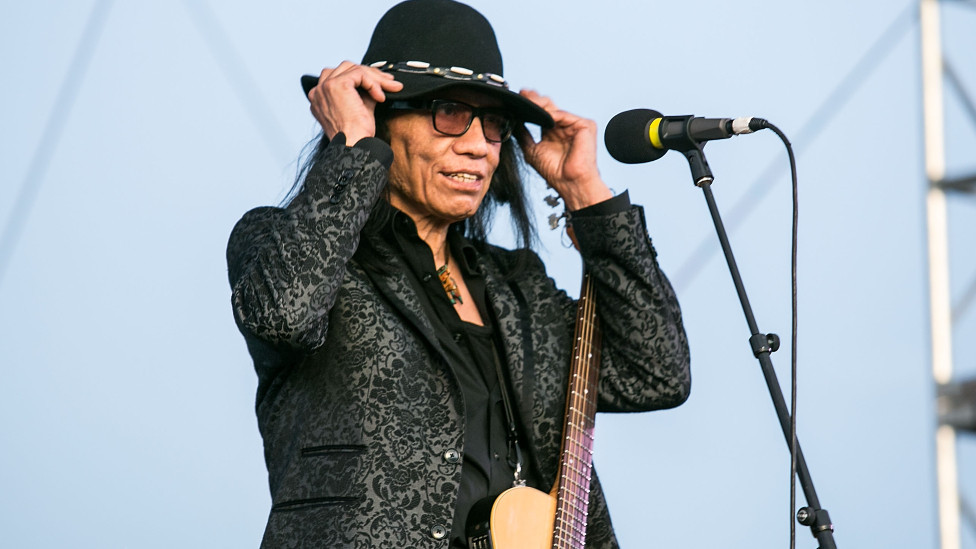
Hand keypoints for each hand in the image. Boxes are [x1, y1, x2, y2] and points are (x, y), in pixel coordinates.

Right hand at [307, 62, 402, 143]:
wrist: (354, 146)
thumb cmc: (357, 135)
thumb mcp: (359, 108)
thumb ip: (362, 92)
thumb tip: (376, 81)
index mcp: (319, 98)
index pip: (339, 76)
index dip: (361, 78)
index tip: (379, 85)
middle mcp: (319, 91)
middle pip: (346, 68)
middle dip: (369, 74)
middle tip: (389, 82)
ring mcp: (326, 86)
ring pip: (354, 69)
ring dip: (375, 77)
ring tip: (389, 88)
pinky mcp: (337, 85)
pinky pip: (359, 74)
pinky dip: (373, 83)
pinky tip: (380, 97)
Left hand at [515, 90, 611, 210]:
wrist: (570, 183)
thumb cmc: (555, 172)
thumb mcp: (532, 150)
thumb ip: (523, 135)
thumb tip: (512, 122)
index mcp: (553, 132)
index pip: (541, 114)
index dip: (530, 105)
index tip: (518, 98)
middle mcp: (564, 126)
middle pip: (548, 107)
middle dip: (534, 100)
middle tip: (522, 94)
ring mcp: (575, 125)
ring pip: (555, 109)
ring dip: (540, 105)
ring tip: (528, 103)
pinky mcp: (585, 125)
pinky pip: (565, 115)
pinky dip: (553, 114)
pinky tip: (543, 115)